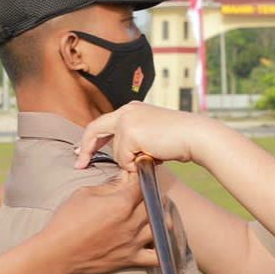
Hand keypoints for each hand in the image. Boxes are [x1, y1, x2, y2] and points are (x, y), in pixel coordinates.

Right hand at [44, 172, 157, 273]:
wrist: (57, 252)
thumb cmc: (66, 221)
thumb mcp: (84, 193)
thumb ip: (108, 186)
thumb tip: (123, 180)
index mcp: (121, 203)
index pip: (143, 184)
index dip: (143, 176)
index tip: (139, 174)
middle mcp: (131, 222)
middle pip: (156, 202)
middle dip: (153, 193)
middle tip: (145, 192)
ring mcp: (133, 242)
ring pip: (162, 225)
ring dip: (160, 216)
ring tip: (154, 213)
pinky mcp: (130, 258)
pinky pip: (157, 256)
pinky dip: (163, 248)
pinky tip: (160, 241)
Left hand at [74, 102, 208, 170]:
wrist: (195, 136)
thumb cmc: (178, 140)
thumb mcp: (151, 135)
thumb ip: (134, 140)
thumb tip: (121, 159)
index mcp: (131, 109)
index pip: (103, 123)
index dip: (91, 140)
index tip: (82, 153)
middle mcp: (126, 110)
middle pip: (95, 129)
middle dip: (85, 148)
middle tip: (79, 164)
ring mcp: (127, 120)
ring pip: (117, 152)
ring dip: (132, 161)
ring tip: (153, 156)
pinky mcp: (130, 132)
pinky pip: (124, 159)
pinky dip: (137, 164)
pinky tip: (154, 157)